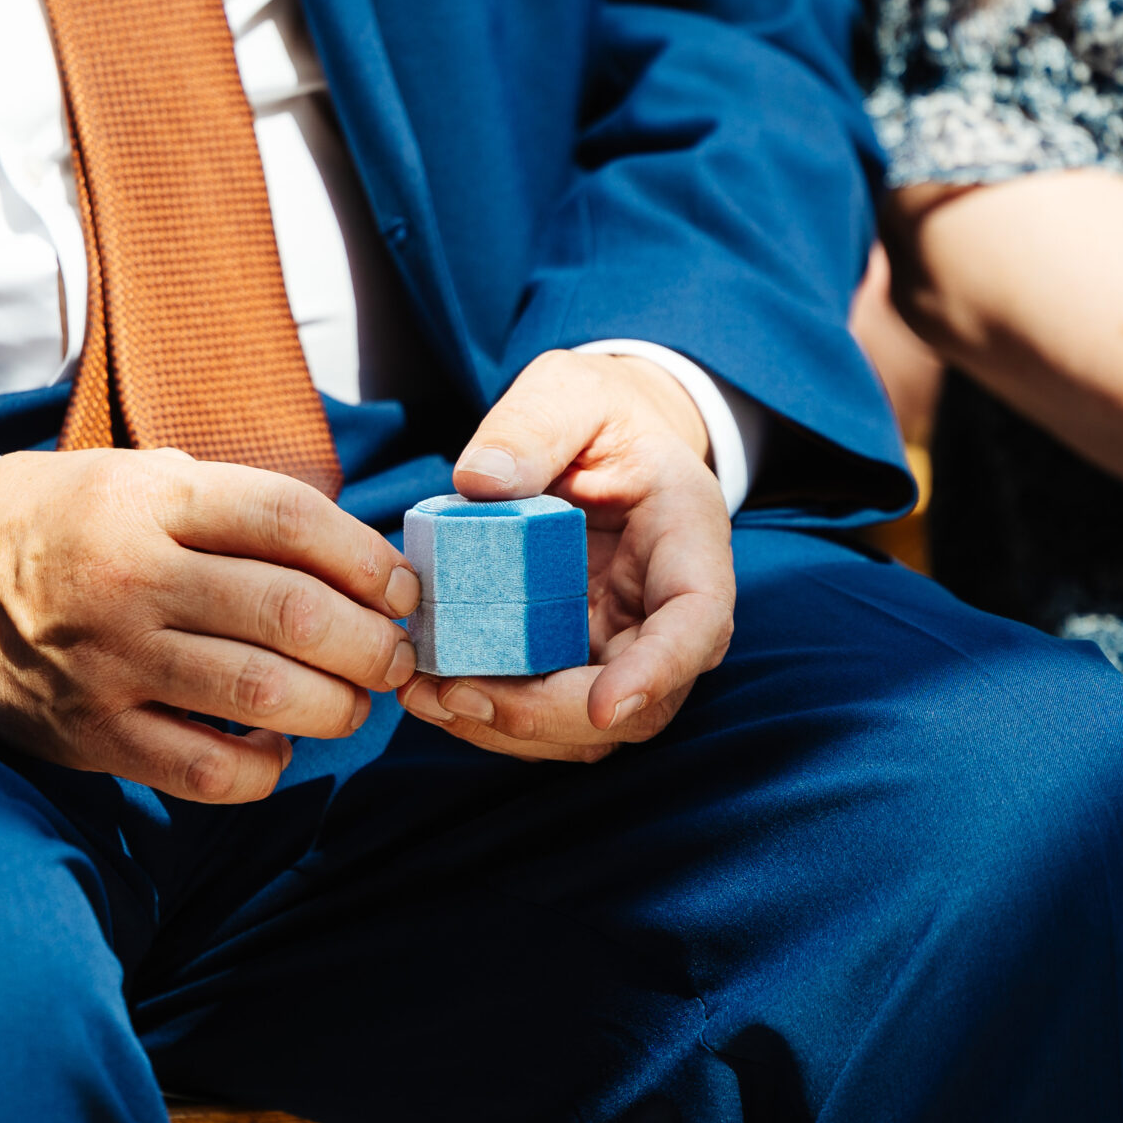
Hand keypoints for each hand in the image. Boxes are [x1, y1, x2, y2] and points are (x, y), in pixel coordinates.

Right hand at [0, 449, 420, 802]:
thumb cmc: (56, 523)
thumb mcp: (134, 476)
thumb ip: (233, 508)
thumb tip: (357, 562)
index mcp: (148, 499)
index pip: (291, 521)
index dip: (367, 559)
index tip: (400, 587)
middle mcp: (131, 578)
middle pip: (294, 615)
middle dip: (372, 644)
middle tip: (392, 655)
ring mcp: (109, 663)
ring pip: (266, 699)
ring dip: (337, 709)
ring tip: (350, 702)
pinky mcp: (90, 736)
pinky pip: (209, 773)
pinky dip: (264, 769)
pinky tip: (273, 748)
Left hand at [399, 351, 734, 760]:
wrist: (600, 445)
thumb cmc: (596, 415)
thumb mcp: (570, 393)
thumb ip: (533, 426)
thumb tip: (479, 482)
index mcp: (690, 542)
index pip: (697, 625)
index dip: (657, 673)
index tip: (605, 707)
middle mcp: (668, 615)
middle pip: (639, 704)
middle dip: (548, 714)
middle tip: (456, 693)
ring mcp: (624, 649)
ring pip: (588, 729)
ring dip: (508, 728)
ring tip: (425, 697)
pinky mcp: (577, 665)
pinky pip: (544, 715)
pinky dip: (489, 716)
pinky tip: (430, 690)